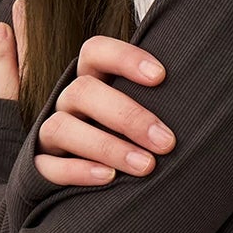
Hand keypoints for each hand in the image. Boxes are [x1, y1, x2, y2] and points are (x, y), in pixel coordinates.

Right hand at [36, 34, 173, 186]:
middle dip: (127, 116)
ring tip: (146, 166)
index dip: (124, 58)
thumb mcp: (139, 111)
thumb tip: (193, 96)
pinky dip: (78, 171)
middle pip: (82, 91)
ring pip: (62, 128)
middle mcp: (67, 102)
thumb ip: (154, 99)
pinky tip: (110, 178)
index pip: (95, 52)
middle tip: (166, 141)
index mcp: (90, 80)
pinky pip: (49, 166)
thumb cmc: (130, 137)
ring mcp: (49, 133)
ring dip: (107, 147)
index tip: (160, 76)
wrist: (88, 180)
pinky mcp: (39, 166)